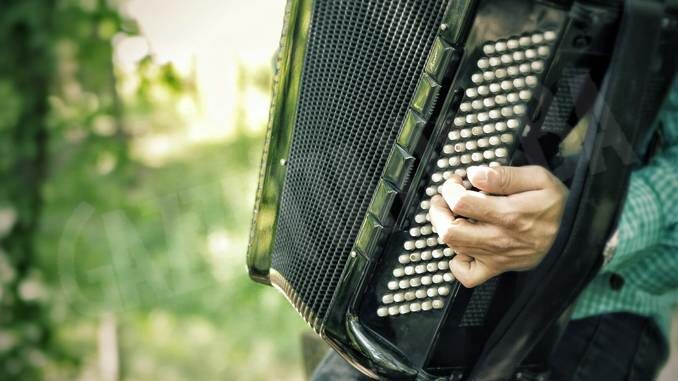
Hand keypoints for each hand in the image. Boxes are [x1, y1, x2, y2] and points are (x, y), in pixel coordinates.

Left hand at [429, 165, 567, 287]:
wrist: (578, 235)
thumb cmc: (558, 206)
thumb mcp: (538, 179)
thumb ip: (504, 176)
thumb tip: (476, 175)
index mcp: (509, 214)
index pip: (461, 203)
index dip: (450, 188)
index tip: (456, 181)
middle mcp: (499, 238)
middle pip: (449, 230)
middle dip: (438, 210)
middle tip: (443, 198)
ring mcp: (496, 256)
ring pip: (453, 248)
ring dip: (444, 227)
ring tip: (450, 214)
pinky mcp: (498, 268)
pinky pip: (467, 275)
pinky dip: (456, 261)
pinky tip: (462, 245)